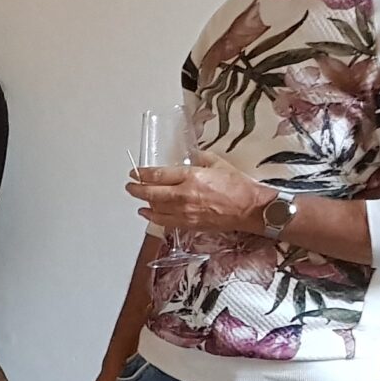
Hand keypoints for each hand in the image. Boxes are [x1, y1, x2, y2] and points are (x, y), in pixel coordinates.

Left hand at [125, 154, 267, 233]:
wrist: (250, 208)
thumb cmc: (238, 186)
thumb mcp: (219, 164)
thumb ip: (200, 159)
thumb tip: (189, 156)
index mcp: (191, 177)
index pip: (158, 175)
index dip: (142, 174)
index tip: (134, 173)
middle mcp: (183, 196)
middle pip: (151, 193)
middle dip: (136, 189)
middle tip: (129, 186)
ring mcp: (184, 212)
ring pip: (155, 209)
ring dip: (144, 203)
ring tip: (138, 199)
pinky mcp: (188, 224)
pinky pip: (164, 221)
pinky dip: (153, 217)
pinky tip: (148, 214)